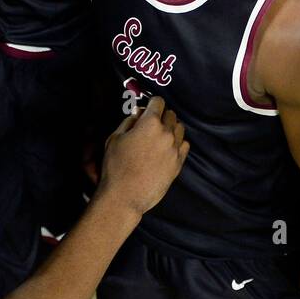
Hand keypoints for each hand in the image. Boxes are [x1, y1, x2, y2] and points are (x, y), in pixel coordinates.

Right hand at [98, 96, 188, 215]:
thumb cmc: (115, 166)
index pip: (158, 102)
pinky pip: (184, 145)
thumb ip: (129, 121)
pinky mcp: (178, 163)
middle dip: (161, 115)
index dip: (152, 103)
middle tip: (151, 124)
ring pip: (180, 128)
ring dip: (171, 128)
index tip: (148, 109)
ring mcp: (175, 149)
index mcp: (150, 124)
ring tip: (160, 136)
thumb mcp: (114, 138)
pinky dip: (178, 143)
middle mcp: (166, 133)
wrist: (125, 196)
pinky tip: (168, 148)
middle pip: (170, 114)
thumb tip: (138, 113)